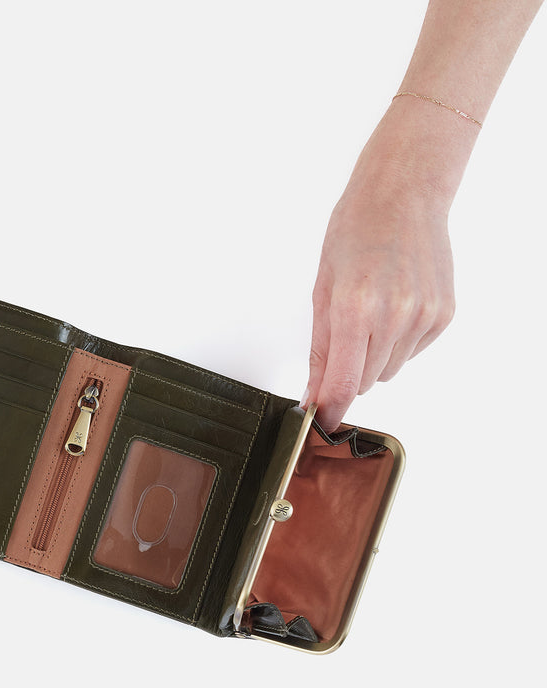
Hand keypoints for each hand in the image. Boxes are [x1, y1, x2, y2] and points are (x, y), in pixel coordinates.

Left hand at [304, 126, 456, 430]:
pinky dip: (398, 339)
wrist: (402, 196)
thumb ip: (319, 350)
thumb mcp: (322, 291)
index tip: (321, 420)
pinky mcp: (443, 316)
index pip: (343, 384)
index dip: (329, 407)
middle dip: (348, 370)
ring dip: (374, 354)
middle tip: (344, 332)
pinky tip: (394, 304)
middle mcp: (394, 317)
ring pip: (388, 370)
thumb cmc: (355, 232)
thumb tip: (315, 394)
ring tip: (371, 310)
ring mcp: (424, 317)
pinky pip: (411, 351)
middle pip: (364, 381)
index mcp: (355, 309)